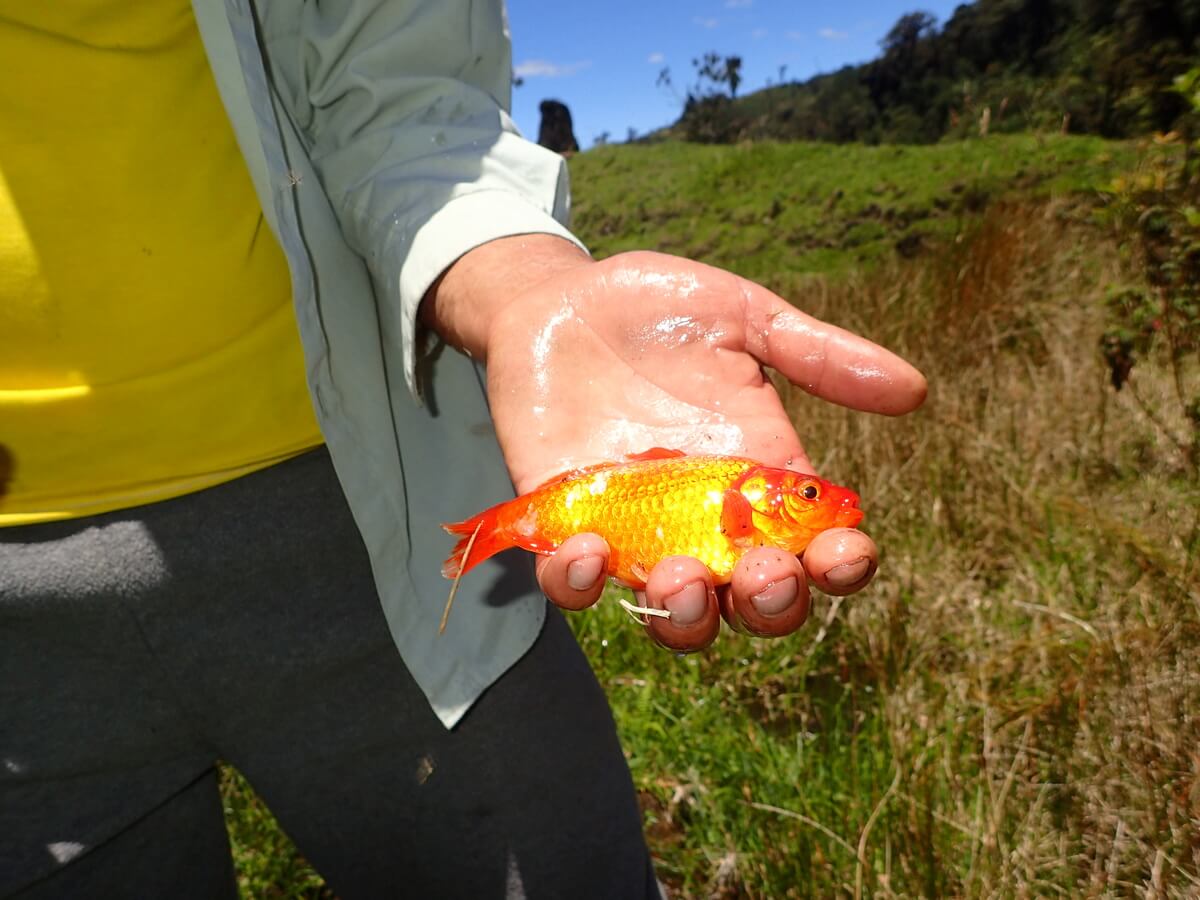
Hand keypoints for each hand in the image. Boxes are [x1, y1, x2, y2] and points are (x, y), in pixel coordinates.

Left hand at [423, 237, 924, 649]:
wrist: (558, 298)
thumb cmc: (659, 310)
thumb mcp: (743, 318)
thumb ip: (817, 355)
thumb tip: (915, 390)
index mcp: (759, 479)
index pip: (814, 549)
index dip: (839, 566)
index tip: (846, 551)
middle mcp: (702, 521)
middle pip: (751, 602)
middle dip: (768, 604)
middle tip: (765, 573)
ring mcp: (634, 529)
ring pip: (671, 610)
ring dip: (684, 614)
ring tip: (683, 577)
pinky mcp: (566, 523)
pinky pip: (574, 582)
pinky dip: (580, 583)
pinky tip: (586, 554)